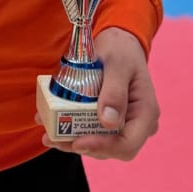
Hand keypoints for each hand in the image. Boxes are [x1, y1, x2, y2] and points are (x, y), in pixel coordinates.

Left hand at [41, 28, 160, 161]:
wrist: (118, 43)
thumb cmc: (122, 50)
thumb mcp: (118, 64)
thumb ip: (114, 91)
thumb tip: (108, 121)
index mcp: (146, 113)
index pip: (127, 145)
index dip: (103, 147)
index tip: (78, 141)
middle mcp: (137, 125)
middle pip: (109, 148)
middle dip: (80, 145)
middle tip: (52, 138)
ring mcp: (122, 125)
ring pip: (97, 144)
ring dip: (71, 140)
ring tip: (47, 133)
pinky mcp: (107, 122)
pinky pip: (90, 132)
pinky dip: (70, 130)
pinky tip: (50, 124)